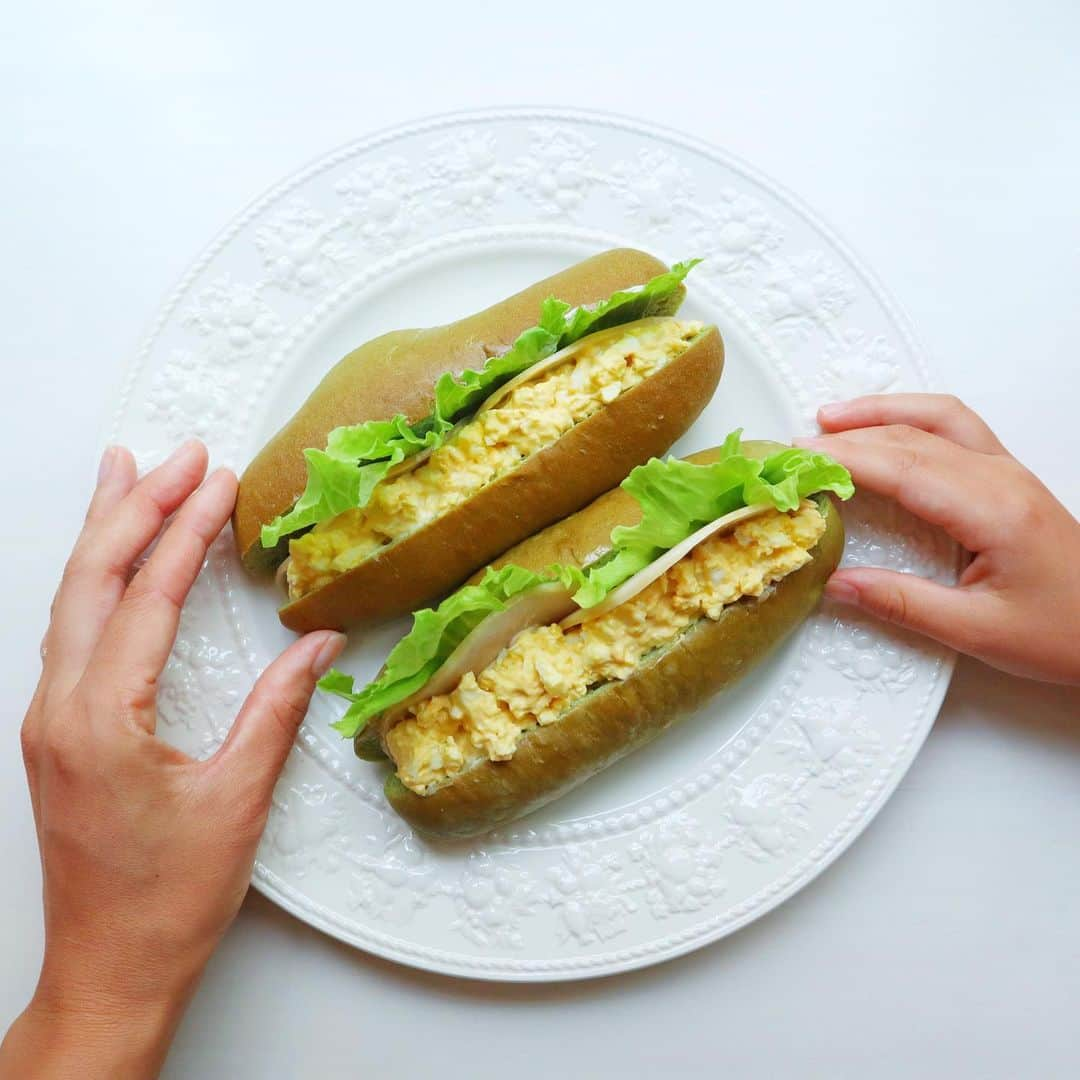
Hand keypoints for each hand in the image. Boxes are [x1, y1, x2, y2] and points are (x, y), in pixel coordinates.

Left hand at [0, 441, 344, 1078]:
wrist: (109, 971)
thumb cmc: (169, 899)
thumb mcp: (236, 799)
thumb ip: (275, 710)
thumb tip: (315, 645)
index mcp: (101, 719)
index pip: (147, 598)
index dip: (186, 532)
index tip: (218, 482)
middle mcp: (59, 707)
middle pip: (92, 580)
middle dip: (137, 507)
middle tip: (179, 455)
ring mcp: (48, 718)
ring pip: (71, 600)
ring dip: (104, 532)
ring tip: (127, 473)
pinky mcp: (56, 732)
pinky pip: (70, 631)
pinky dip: (94, 580)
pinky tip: (110, 561)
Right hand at [796, 394, 1079, 684]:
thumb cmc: (1064, 634)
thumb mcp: (978, 631)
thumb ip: (902, 604)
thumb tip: (837, 583)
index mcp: (994, 512)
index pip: (905, 469)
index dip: (847, 459)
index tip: (801, 461)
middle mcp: (1002, 479)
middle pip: (913, 437)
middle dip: (849, 436)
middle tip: (795, 449)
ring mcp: (1008, 472)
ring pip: (936, 419)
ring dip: (881, 411)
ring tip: (829, 418)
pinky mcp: (1009, 478)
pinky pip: (955, 427)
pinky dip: (910, 417)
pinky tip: (885, 426)